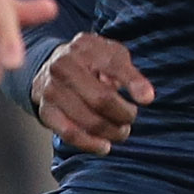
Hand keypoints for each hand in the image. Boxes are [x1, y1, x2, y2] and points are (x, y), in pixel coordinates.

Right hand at [32, 33, 150, 154]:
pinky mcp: (45, 110)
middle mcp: (63, 66)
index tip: (147, 100)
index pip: (114, 66)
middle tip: (130, 118)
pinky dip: (91, 144)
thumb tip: (146, 98)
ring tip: (121, 131)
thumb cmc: (91, 62)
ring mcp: (51, 89)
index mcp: (85, 48)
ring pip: (88, 120)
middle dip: (123, 115)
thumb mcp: (113, 55)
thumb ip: (131, 75)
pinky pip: (70, 134)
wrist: (52, 64)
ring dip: (111, 132)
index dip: (133, 84)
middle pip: (101, 99)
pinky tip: (104, 146)